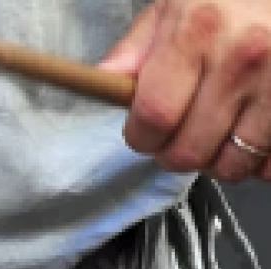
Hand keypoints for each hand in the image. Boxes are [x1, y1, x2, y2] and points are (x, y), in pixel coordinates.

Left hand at [100, 0, 270, 181]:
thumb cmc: (227, 0)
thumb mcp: (174, 8)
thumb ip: (134, 50)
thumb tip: (102, 83)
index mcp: (197, 33)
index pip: (154, 115)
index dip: (141, 137)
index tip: (143, 134)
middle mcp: (241, 59)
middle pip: (188, 151)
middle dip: (173, 154)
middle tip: (177, 137)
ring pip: (232, 165)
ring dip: (216, 161)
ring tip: (215, 135)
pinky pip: (270, 165)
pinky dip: (256, 162)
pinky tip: (249, 136)